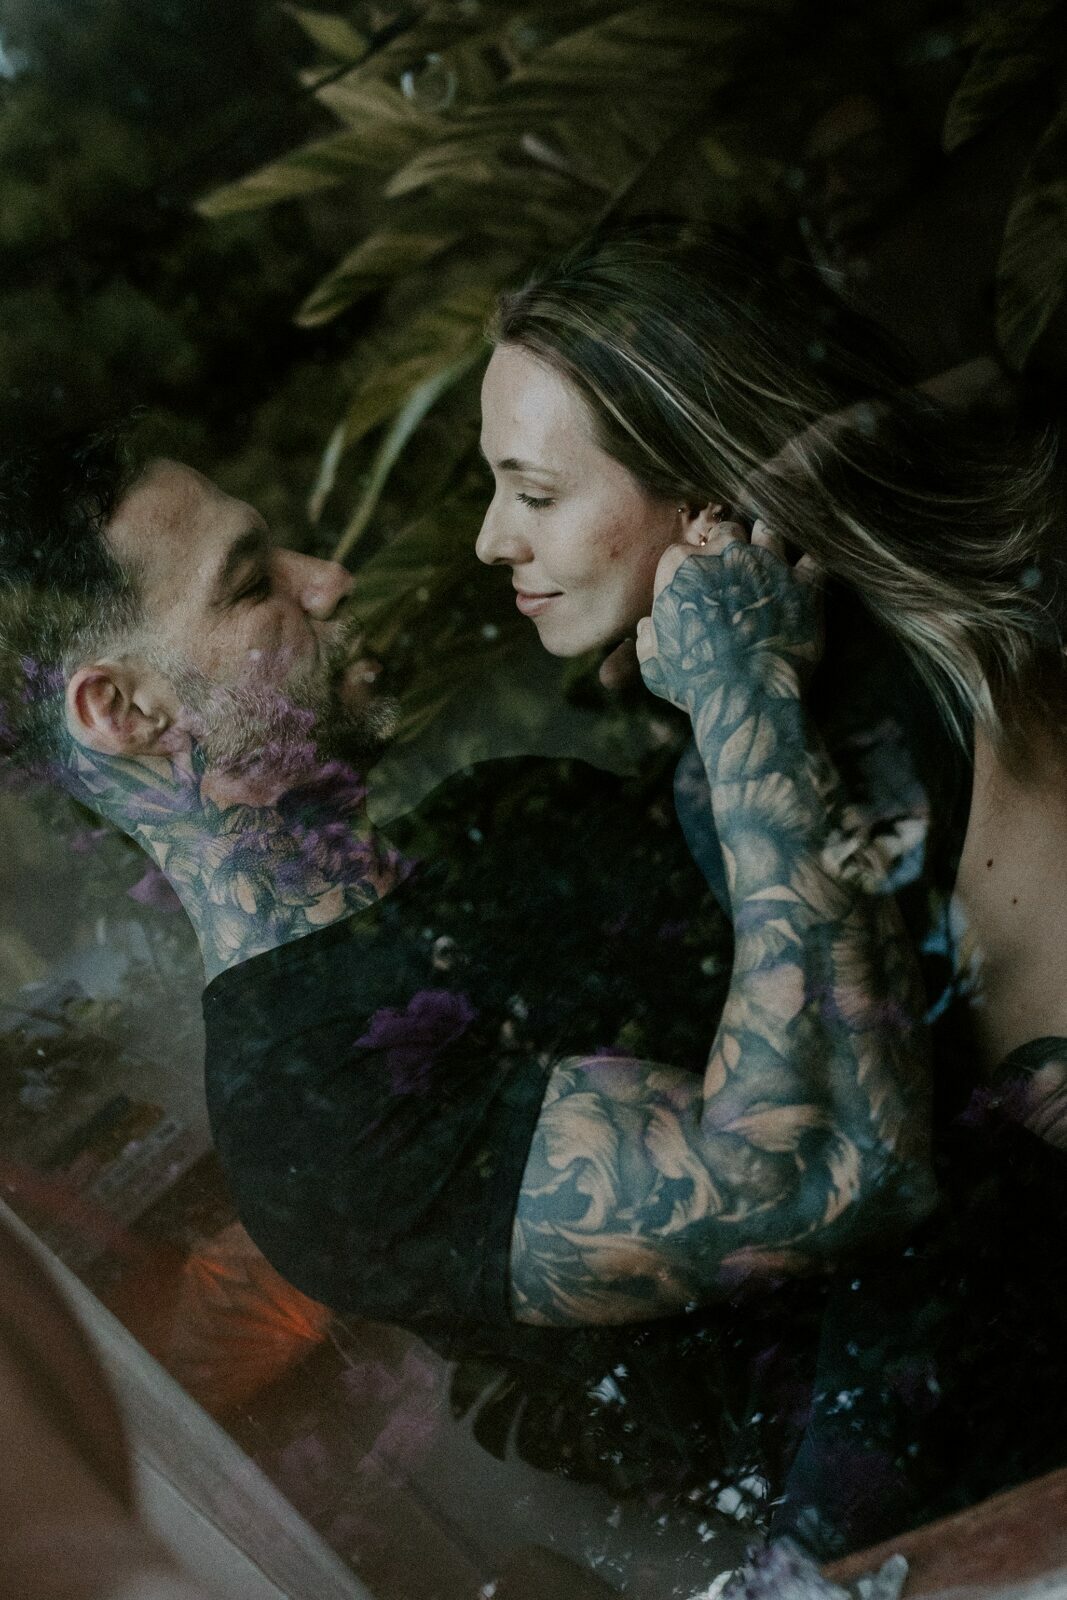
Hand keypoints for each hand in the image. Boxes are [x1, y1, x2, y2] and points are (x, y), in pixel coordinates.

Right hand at [635, 517, 822, 712]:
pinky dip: (809, 566)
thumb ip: (649, 637)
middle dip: (731, 545)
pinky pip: (813, 559)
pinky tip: (804, 578)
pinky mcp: (803, 583)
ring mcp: (768, 563)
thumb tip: (648, 626)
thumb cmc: (693, 680)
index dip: (695, 567)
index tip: (701, 582)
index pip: (687, 549)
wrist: (744, 697)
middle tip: (735, 568)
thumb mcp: (654, 662)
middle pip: (729, 531)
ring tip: (768, 562)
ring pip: (769, 532)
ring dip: (768, 543)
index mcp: (682, 566)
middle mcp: (726, 553)